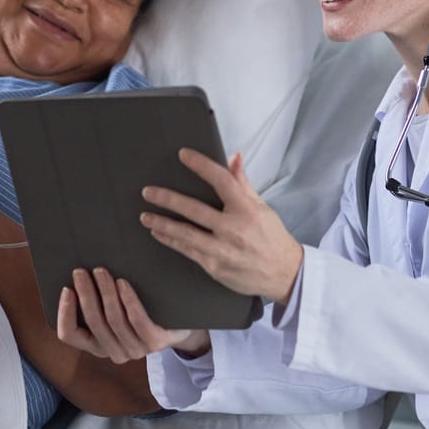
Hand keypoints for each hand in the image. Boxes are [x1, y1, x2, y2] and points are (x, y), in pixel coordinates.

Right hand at [57, 266, 209, 362]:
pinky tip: (123, 283)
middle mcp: (114, 352)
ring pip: (113, 319)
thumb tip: (76, 275)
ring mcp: (136, 349)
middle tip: (80, 271)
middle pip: (93, 321)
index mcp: (98, 346)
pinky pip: (137, 320)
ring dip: (105, 292)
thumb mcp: (114, 310)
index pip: (70, 335)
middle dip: (85, 294)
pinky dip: (128, 300)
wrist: (180, 326)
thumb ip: (96, 302)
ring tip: (101, 271)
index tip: (66, 288)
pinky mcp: (155, 342)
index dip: (64, 312)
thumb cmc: (141, 312)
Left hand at [141, 150, 303, 303]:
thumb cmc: (271, 237)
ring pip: (185, 234)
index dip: (201, 165)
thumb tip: (234, 157)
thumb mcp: (261, 206)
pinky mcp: (215, 266)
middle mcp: (233, 229)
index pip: (221, 180)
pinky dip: (170, 240)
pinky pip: (187, 251)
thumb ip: (243, 182)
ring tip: (145, 215)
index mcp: (247, 209)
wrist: (283, 274)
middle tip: (149, 191)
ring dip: (162, 223)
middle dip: (168, 199)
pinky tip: (157, 232)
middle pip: (194, 209)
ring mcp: (222, 250)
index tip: (184, 155)